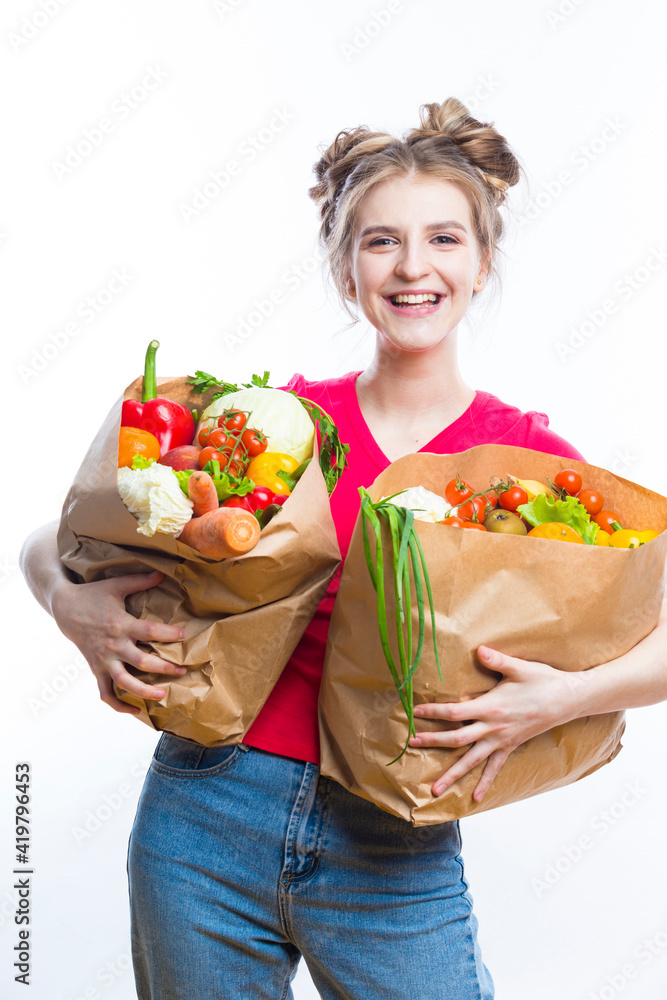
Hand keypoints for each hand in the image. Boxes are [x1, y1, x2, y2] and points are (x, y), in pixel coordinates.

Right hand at [52, 570, 185, 713]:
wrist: (65, 609)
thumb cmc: (94, 595)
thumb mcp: (116, 585)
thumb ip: (140, 581)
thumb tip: (162, 572)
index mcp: (121, 624)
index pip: (149, 632)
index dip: (168, 634)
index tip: (184, 636)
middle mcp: (113, 645)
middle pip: (141, 662)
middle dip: (164, 667)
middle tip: (182, 670)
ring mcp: (104, 660)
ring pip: (124, 682)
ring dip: (144, 691)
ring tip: (163, 695)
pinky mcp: (96, 669)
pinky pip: (105, 693)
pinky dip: (118, 705)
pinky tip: (135, 710)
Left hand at [409, 646, 582, 801]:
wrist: (569, 700)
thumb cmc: (543, 681)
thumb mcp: (520, 667)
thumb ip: (497, 660)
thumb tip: (480, 650)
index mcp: (491, 707)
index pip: (455, 712)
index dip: (433, 713)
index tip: (415, 712)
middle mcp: (493, 728)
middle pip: (456, 739)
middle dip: (432, 741)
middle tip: (411, 744)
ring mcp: (502, 740)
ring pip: (472, 761)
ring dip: (452, 774)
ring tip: (435, 789)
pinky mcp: (511, 746)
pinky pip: (495, 768)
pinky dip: (484, 782)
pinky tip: (475, 797)